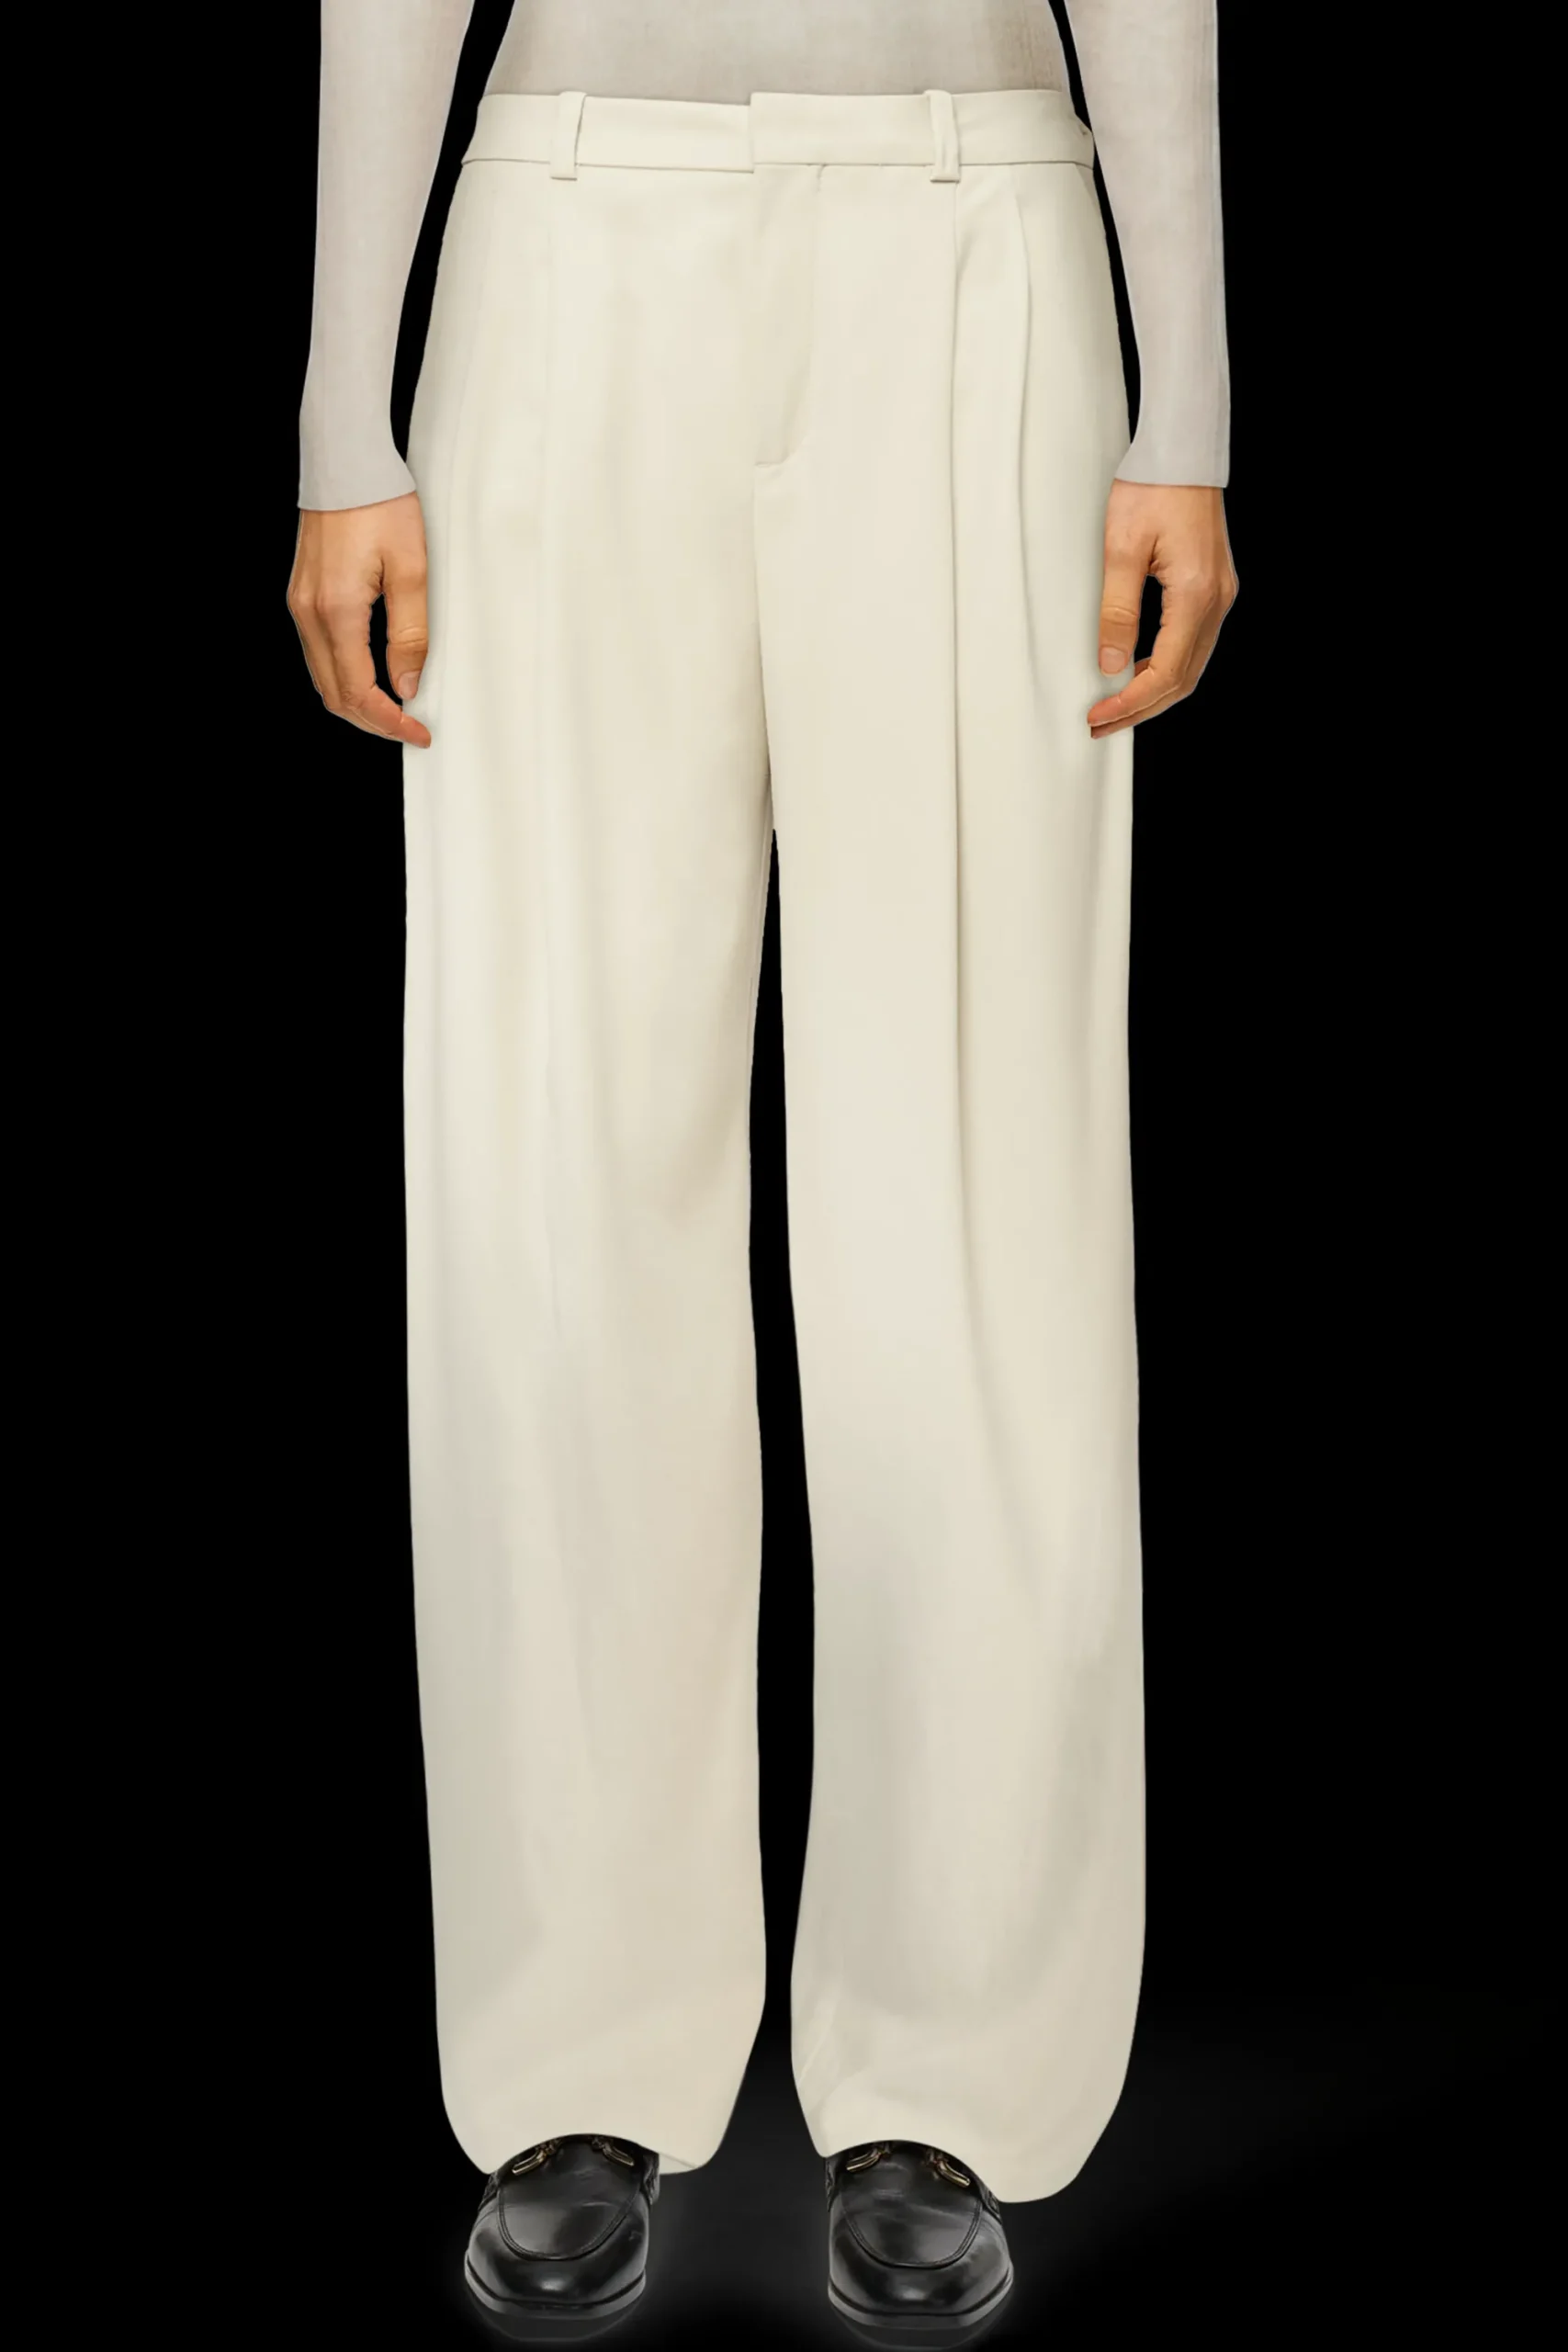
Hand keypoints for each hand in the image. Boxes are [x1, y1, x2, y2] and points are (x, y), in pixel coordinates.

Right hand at [286, 492, 432, 746]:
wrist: (346, 462)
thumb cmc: (381, 505)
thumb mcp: (412, 571)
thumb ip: (410, 634)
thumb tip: (407, 685)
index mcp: (337, 612)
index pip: (358, 692)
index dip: (389, 722)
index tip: (418, 732)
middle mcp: (309, 613)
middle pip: (334, 694)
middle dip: (372, 721)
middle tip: (409, 728)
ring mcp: (300, 604)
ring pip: (323, 676)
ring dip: (357, 701)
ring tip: (394, 708)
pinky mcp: (303, 594)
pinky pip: (319, 651)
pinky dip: (344, 675)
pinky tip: (372, 675)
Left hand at [1088, 483, 1237, 737]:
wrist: (1183, 448)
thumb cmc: (1152, 487)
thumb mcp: (1121, 548)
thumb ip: (1117, 610)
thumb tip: (1111, 664)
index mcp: (1195, 594)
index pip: (1165, 673)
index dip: (1131, 702)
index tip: (1098, 715)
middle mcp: (1216, 599)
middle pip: (1183, 679)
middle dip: (1141, 708)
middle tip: (1100, 724)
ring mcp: (1220, 594)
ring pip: (1190, 664)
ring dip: (1153, 691)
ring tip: (1114, 705)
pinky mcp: (1213, 586)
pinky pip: (1193, 642)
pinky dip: (1165, 665)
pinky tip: (1136, 669)